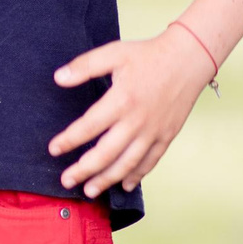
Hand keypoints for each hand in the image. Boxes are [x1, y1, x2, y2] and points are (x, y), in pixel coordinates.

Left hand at [47, 25, 216, 196]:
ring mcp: (153, 131)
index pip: (88, 127)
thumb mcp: (114, 53)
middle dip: (83, 170)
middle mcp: (137, 121)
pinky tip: (124, 185)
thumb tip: (58, 78)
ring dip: (107, 180)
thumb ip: (85, 66)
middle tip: (67, 180)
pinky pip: (150, 161)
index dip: (69, 140)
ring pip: (127, 164)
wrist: (189, 59)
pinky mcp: (167, 136)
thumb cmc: (149, 55)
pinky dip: (137, 176)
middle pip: (105, 154)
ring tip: (90, 191)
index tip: (54, 149)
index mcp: (121, 100)